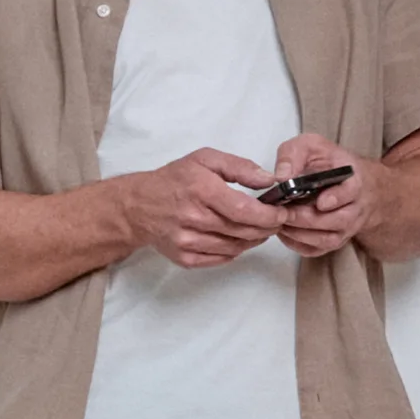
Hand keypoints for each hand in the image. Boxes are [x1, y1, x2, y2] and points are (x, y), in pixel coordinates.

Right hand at [119, 149, 286, 267]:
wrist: (137, 207)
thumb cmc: (173, 180)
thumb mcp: (205, 160)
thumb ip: (239, 167)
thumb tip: (269, 180)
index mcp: (201, 190)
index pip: (245, 211)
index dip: (269, 216)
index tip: (282, 213)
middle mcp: (194, 218)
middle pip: (244, 232)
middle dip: (267, 228)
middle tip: (276, 221)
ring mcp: (188, 242)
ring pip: (236, 247)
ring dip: (253, 240)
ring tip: (259, 229)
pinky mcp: (185, 258)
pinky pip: (221, 259)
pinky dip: (235, 250)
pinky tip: (237, 238)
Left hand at [268, 132, 374, 258]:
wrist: (347, 180)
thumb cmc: (328, 162)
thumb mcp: (311, 146)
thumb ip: (294, 154)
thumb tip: (281, 176)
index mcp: (353, 180)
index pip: (351, 192)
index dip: (337, 198)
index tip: (321, 202)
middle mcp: (355, 207)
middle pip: (338, 220)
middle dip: (308, 219)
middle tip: (284, 213)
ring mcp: (346, 227)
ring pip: (328, 239)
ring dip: (301, 234)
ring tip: (280, 222)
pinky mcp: (334, 240)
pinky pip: (318, 250)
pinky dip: (299, 245)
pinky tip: (284, 232)